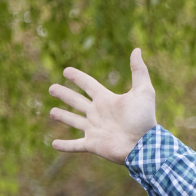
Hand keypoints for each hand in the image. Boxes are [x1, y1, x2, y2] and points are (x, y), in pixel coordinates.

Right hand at [48, 48, 158, 163]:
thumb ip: (139, 71)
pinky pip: (75, 145)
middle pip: (77, 101)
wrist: (144, 145)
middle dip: (64, 94)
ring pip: (74, 121)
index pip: (88, 85)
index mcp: (106, 100)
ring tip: (51, 112)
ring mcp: (94, 129)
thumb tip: (137, 50)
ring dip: (62, 116)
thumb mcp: (143, 91)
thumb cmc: (144, 118)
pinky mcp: (92, 144)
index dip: (77, 77)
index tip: (66, 71)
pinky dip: (64, 146)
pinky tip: (53, 144)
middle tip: (51, 88)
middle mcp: (98, 113)